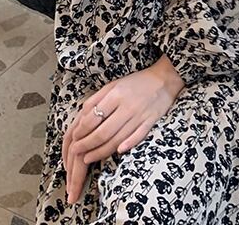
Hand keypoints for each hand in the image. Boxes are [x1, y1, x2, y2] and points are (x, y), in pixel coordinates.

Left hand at [62, 55, 184, 204]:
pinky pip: (138, 137)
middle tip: (77, 152)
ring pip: (117, 139)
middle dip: (87, 145)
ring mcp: (140, 115)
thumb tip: (81, 117)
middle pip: (103, 132)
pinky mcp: (150, 122)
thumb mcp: (113, 85)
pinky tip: (117, 152)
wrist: (164, 80)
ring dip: (100, 151)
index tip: (74, 139)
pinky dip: (127, 145)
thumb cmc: (135, 83)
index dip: (81, 131)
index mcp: (116, 95)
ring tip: (88, 158)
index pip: (94, 117)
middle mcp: (127, 106)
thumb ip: (97, 100)